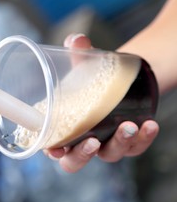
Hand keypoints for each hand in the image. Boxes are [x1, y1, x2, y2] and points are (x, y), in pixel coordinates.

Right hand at [43, 33, 159, 172]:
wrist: (119, 76)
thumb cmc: (90, 74)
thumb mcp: (83, 63)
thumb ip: (78, 53)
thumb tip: (76, 40)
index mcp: (62, 126)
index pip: (51, 146)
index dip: (52, 152)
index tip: (56, 150)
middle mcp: (81, 138)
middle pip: (75, 161)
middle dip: (82, 156)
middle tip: (92, 142)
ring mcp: (105, 141)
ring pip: (109, 154)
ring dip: (119, 144)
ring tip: (129, 126)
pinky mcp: (128, 140)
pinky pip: (136, 147)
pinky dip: (143, 139)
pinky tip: (149, 124)